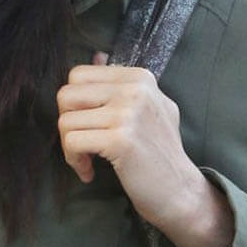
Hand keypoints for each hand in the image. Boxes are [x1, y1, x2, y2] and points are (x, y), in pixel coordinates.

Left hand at [56, 53, 233, 246]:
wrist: (181, 191)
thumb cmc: (159, 152)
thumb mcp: (148, 107)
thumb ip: (120, 83)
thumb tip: (96, 55)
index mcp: (139, 77)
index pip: (78, 75)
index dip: (74, 104)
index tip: (88, 125)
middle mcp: (135, 89)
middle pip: (66, 95)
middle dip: (67, 123)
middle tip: (82, 144)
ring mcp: (128, 113)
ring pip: (65, 121)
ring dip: (70, 148)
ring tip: (88, 161)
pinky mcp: (120, 139)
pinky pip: (72, 142)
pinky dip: (75, 161)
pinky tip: (89, 172)